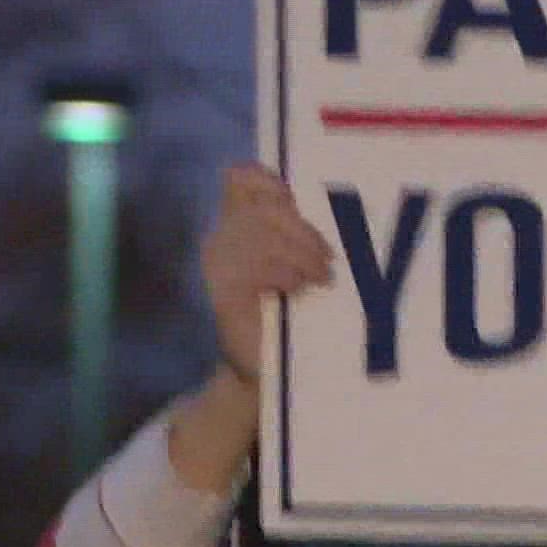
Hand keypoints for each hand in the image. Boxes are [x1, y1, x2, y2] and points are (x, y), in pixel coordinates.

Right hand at [171, 164, 333, 492]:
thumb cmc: (290, 311)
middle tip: (328, 259)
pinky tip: (298, 288)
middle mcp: (221, 239)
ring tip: (320, 278)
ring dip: (299, 254)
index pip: (243, 179)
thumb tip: (328, 201)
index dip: (269, 181)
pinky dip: (284, 273)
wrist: (267, 367)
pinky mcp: (222, 293)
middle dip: (302, 231)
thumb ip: (301, 231)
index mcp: (239, 223)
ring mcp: (218, 266)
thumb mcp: (299, 264)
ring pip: (261, 235)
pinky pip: (256, 267)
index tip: (296, 201)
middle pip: (263, 209)